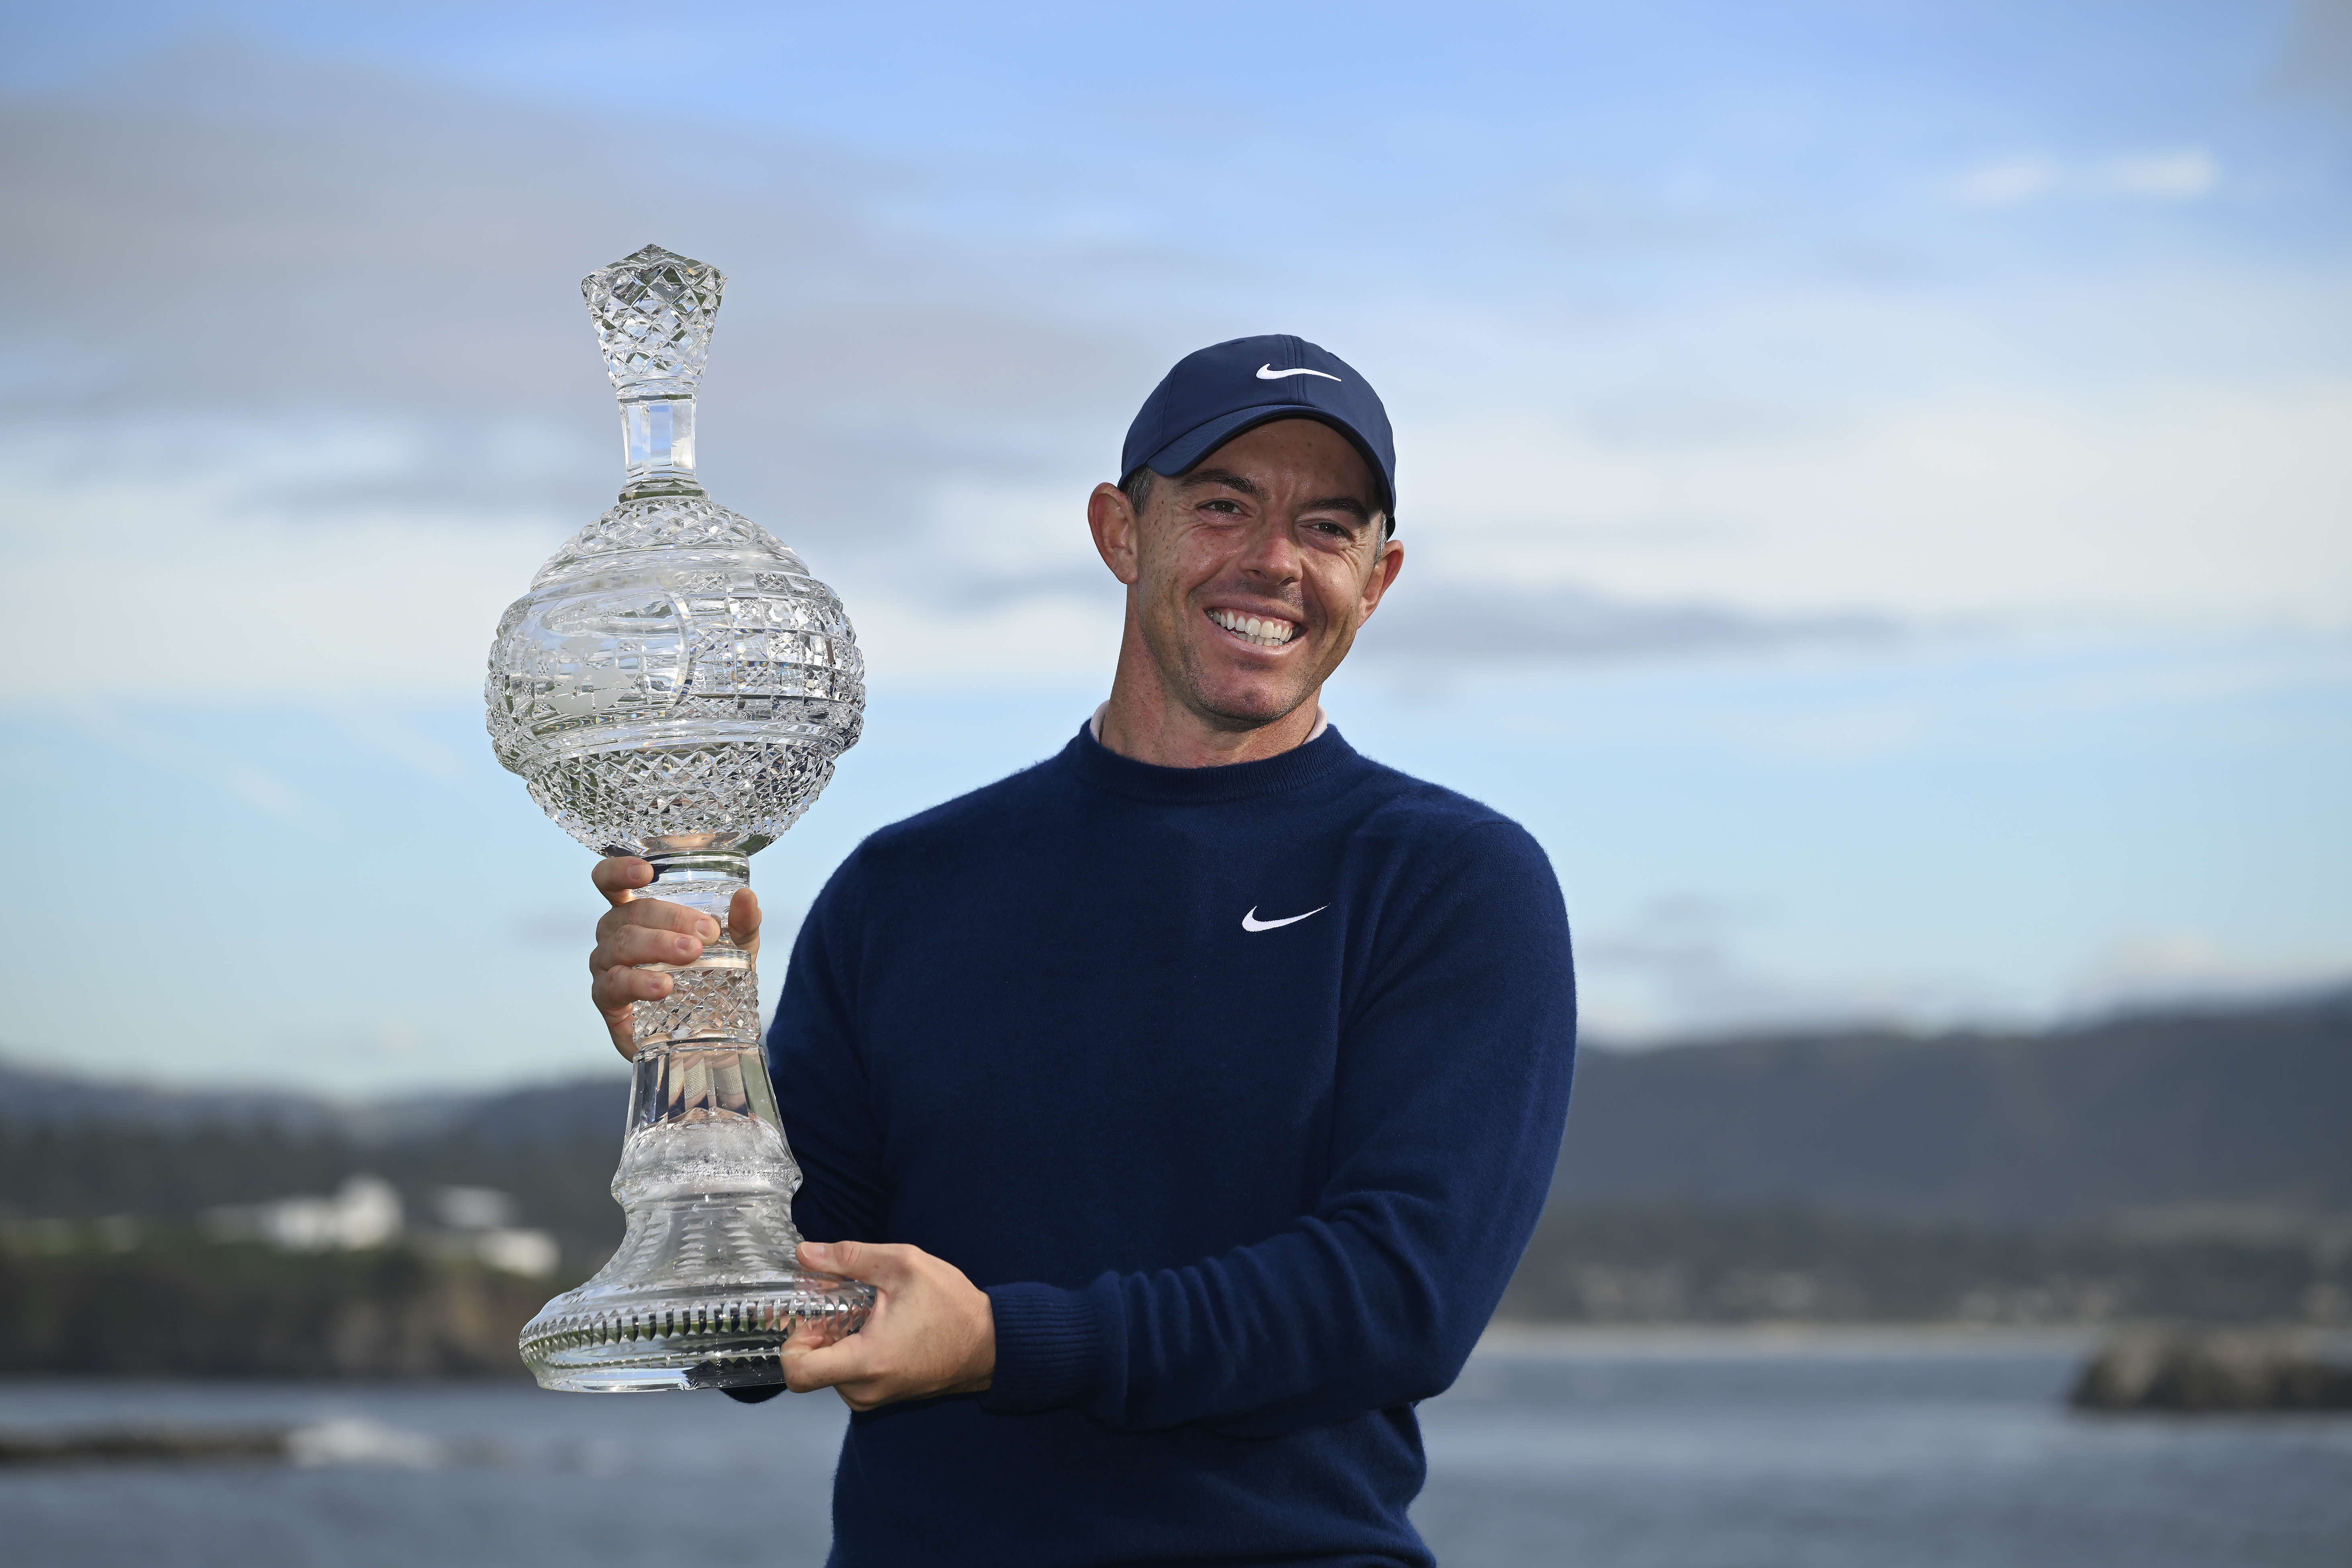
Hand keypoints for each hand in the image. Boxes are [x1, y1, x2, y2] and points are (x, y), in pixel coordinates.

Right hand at [588, 856, 762, 1059]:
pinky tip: (664, 986)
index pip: (610, 883)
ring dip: (657, 945)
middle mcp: (614, 937)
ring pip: (620, 945)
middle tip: (707, 933)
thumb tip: (747, 898)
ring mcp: (606, 968)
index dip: (619, 871)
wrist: (706, 1034)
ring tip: (691, 954)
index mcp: (636, 915)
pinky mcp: (607, 1002)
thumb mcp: (735, 949)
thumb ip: (742, 924)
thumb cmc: (710, 980)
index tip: (646, 872)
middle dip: (669, 918)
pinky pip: (613, 985)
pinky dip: (639, 982)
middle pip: (627, 913)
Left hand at [780, 1241, 995, 1411]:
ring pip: (829, 1373)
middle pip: (811, 1368)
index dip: (790, 1342)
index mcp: (866, 1361)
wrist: (991, 1345)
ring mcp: (874, 1399)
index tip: (809, 1317)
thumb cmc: (952, 1306)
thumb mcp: (903, 1266)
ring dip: (836, 1343)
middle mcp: (864, 1390)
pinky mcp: (883, 1398)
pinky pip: (850, 1378)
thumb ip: (850, 1257)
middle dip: (818, 1334)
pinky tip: (878, 1328)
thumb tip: (805, 1253)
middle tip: (843, 1305)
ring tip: (868, 1314)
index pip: (797, 1373)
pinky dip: (852, 1353)